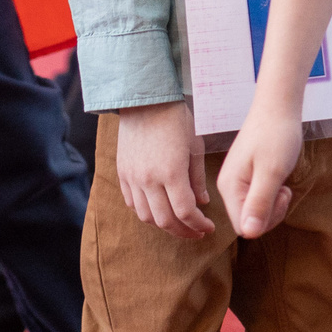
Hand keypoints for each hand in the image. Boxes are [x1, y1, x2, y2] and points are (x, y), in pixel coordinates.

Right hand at [115, 101, 215, 237]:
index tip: (208, 227)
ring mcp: (133, 178)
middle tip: (196, 231)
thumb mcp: (194, 146)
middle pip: (165, 221)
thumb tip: (202, 202)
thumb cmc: (175, 119)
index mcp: (171, 172)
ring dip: (164, 225)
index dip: (199, 225)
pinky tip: (159, 208)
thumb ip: (197, 178)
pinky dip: (146, 212)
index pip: (185, 212)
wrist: (145, 100)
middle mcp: (149, 179)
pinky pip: (131, 203)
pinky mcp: (123, 173)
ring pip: (146, 217)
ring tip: (178, 223)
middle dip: (184, 231)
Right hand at [216, 101, 304, 238]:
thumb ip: (259, 203)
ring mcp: (236, 180)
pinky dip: (271, 194)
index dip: (265, 221)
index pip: (243, 227)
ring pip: (253, 211)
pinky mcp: (245, 175)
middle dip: (270, 213)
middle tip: (283, 190)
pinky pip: (256, 199)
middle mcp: (228, 186)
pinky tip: (277, 178)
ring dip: (272, 204)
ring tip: (281, 182)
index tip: (280, 196)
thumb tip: (249, 234)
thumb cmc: (276, 136)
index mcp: (229, 186)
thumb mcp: (271, 172)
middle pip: (247, 221)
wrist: (278, 106)